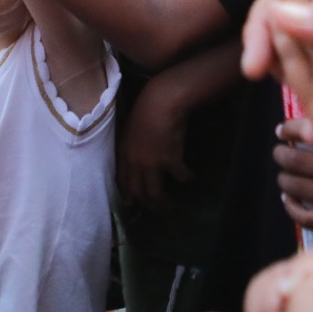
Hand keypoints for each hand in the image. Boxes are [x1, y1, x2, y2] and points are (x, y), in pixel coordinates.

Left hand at [117, 76, 193, 207]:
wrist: (160, 103)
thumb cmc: (145, 110)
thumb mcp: (130, 129)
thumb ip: (131, 145)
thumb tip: (137, 154)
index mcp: (124, 153)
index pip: (121, 181)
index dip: (127, 194)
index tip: (132, 203)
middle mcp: (135, 163)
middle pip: (138, 191)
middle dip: (146, 203)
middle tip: (154, 208)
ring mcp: (152, 164)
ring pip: (155, 193)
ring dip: (164, 202)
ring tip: (171, 205)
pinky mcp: (171, 161)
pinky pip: (180, 177)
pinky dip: (186, 179)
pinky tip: (190, 178)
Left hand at [274, 118, 312, 239]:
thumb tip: (303, 123)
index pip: (306, 132)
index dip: (288, 130)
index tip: (283, 131)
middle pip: (296, 161)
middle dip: (282, 154)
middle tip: (281, 152)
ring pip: (296, 188)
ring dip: (285, 179)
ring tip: (285, 175)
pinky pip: (307, 219)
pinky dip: (292, 208)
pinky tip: (290, 200)